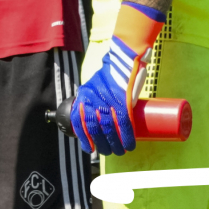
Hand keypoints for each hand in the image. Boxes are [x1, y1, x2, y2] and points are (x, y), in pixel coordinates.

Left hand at [69, 36, 143, 156]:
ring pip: (110, 130)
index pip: (79, 122)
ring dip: (115, 145)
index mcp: (84, 96)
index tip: (89, 148)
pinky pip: (124, 125)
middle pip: (95, 129)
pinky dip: (127, 137)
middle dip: (102, 144)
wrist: (125, 58)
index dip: (84, 138)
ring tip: (120, 151)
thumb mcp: (95, 85)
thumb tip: (99, 117)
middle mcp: (93, 100)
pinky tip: (130, 145)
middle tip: (108, 151)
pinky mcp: (123, 103)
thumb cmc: (112, 73)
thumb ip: (94, 100)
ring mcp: (108, 102)